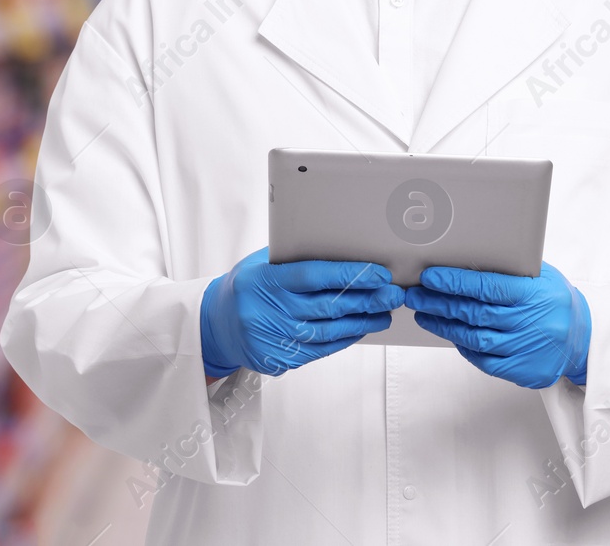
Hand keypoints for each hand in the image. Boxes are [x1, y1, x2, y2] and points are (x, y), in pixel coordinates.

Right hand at [200, 248, 404, 377]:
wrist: (216, 324)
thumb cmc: (248, 285)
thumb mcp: (263, 263)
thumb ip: (296, 258)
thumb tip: (346, 250)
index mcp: (264, 280)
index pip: (314, 276)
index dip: (350, 275)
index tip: (379, 273)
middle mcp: (267, 312)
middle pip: (329, 306)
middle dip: (367, 299)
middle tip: (394, 293)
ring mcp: (272, 339)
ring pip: (329, 331)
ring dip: (363, 321)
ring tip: (385, 311)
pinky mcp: (278, 359)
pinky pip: (321, 349)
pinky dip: (345, 338)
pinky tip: (362, 327)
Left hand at [405, 262, 589, 388]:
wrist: (583, 339)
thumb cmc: (557, 301)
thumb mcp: (542, 277)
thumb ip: (511, 270)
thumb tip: (468, 258)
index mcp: (533, 294)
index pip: (487, 287)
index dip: (455, 282)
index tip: (431, 276)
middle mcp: (527, 323)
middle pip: (474, 312)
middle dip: (440, 302)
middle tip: (415, 294)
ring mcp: (522, 348)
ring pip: (473, 337)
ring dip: (444, 325)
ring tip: (423, 313)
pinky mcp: (519, 369)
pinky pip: (482, 358)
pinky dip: (462, 346)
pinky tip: (449, 333)